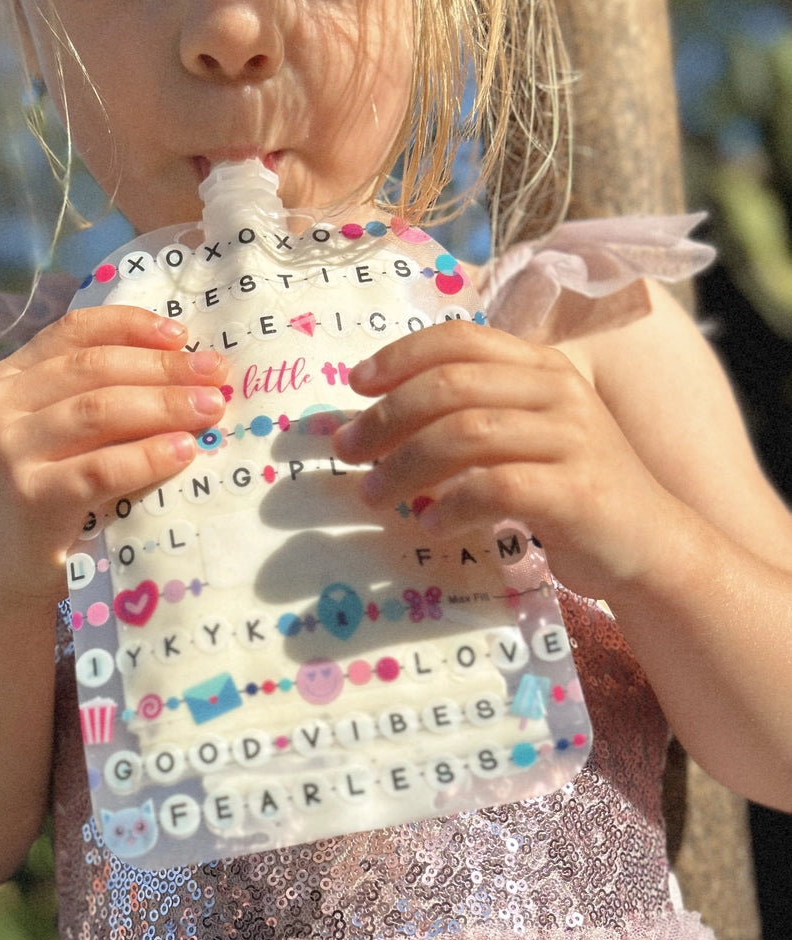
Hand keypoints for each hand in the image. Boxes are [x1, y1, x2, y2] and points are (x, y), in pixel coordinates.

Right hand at [0, 305, 227, 600]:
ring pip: (100, 410)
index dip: (132, 327)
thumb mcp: (58, 439)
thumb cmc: (48, 501)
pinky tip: (185, 451)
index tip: (183, 335)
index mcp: (8, 379)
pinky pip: (102, 468)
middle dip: (164, 368)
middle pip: (96, 369)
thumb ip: (92, 400)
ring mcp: (10, 452)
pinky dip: (149, 456)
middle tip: (217, 375)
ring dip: (165, 405)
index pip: (74, 333)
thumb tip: (183, 370)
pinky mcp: (31, 497)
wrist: (2, 575)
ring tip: (212, 409)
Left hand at [331, 319, 674, 598]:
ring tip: (373, 494)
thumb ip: (473, 419)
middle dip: (385, 418)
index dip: (400, 356)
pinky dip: (450, 507)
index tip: (355, 385)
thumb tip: (379, 425)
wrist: (650, 545)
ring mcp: (572, 438)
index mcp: (541, 367)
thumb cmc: (570, 492)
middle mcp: (559, 391)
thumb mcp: (526, 438)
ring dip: (404, 466)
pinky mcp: (577, 491)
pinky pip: (495, 487)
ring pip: (465, 434)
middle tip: (346, 451)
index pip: (460, 338)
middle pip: (450, 385)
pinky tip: (430, 527)